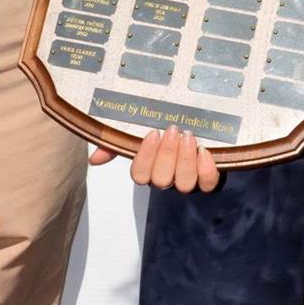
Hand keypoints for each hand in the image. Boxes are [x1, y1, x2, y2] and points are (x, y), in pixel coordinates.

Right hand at [89, 126, 219, 193]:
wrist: (202, 120)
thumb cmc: (167, 129)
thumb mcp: (140, 131)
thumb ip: (117, 143)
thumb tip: (94, 158)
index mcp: (150, 168)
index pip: (139, 175)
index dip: (145, 157)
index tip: (153, 133)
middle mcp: (168, 178)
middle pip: (161, 180)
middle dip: (167, 154)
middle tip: (173, 130)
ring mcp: (189, 180)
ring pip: (184, 184)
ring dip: (185, 160)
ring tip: (189, 136)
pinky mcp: (209, 178)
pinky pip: (208, 184)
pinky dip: (206, 168)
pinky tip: (204, 150)